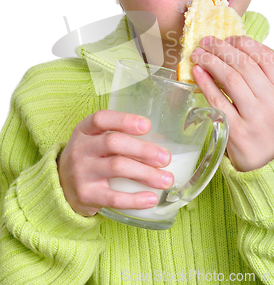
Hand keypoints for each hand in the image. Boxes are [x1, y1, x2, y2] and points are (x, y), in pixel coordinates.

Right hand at [57, 110, 173, 215]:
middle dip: (143, 149)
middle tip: (166, 158)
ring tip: (166, 180)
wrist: (60, 187)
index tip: (147, 125)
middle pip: (113, 143)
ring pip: (117, 168)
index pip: (101, 119)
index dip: (124, 120)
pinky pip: (113, 198)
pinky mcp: (85, 196)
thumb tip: (161, 140)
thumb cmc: (89, 158)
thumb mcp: (93, 140)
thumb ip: (118, 135)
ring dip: (146, 174)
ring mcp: (81, 172)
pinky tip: (151, 198)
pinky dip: (135, 199)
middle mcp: (80, 149)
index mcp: (84, 130)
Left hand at [190, 36, 273, 171]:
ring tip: (198, 54)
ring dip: (211, 61)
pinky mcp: (235, 131)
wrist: (271, 167)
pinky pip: (217, 100)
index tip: (230, 38)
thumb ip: (264, 80)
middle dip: (222, 48)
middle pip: (245, 65)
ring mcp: (255, 118)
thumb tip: (234, 52)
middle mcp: (273, 104)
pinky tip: (197, 72)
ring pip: (230, 78)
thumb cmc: (270, 130)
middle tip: (207, 41)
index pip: (267, 57)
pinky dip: (205, 82)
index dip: (245, 43)